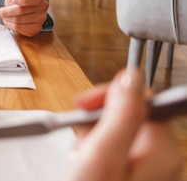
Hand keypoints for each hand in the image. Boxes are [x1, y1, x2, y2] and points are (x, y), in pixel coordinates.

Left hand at [0, 0, 48, 36]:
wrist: (25, 7)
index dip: (20, 0)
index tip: (13, 0)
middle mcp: (43, 7)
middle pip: (21, 10)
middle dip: (7, 11)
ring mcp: (41, 19)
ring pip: (18, 21)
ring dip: (7, 19)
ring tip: (4, 16)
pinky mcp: (36, 28)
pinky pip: (20, 28)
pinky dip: (10, 25)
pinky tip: (9, 21)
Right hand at [68, 69, 182, 180]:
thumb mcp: (101, 155)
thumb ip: (120, 114)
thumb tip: (132, 76)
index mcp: (164, 149)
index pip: (141, 96)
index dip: (108, 96)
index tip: (84, 104)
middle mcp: (164, 157)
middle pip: (130, 113)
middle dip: (99, 120)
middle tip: (82, 138)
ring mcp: (152, 168)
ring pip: (120, 131)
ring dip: (95, 137)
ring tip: (82, 156)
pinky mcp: (137, 174)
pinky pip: (117, 149)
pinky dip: (97, 152)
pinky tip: (87, 164)